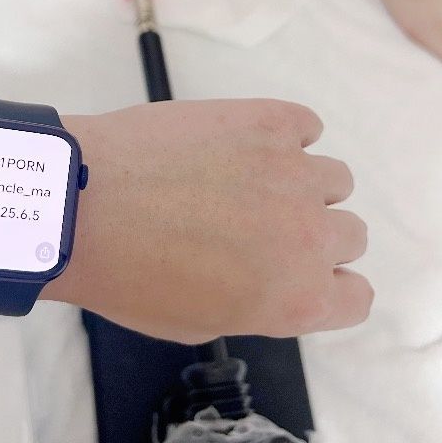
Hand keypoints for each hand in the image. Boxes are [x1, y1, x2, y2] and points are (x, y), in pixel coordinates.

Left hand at [49, 99, 371, 342]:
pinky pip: (306, 126)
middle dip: (312, 237)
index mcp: (296, 299)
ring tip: (246, 182)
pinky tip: (244, 144)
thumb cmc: (126, 274)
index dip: (328, 287)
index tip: (300, 274)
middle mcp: (312, 236)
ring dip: (300, 185)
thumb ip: (253, 304)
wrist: (84, 201)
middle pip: (350, 235)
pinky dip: (286, 136)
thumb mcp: (194, 321)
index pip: (357, 296)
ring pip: (333, 179)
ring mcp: (295, 171)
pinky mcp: (269, 121)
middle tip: (260, 228)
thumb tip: (266, 278)